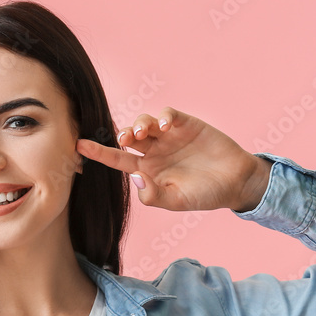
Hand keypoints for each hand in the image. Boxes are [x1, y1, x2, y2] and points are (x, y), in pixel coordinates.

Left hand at [75, 107, 270, 212]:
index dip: (98, 152)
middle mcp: (155, 151)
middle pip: (129, 137)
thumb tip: (134, 177)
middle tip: (126, 141)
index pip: (118, 160)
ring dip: (138, 124)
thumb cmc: (206, 194)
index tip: (79, 146)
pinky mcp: (185, 124)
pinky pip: (167, 114)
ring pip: (144, 123)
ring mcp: (169, 137)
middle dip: (122, 134)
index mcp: (148, 170)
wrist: (236, 182)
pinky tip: (165, 127)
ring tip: (143, 134)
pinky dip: (162, 117)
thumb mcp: (177, 201)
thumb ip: (154, 195)